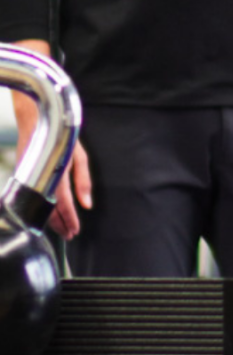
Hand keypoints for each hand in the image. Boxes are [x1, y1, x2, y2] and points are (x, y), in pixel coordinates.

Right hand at [15, 101, 90, 240]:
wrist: (36, 119)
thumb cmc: (62, 135)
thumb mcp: (79, 156)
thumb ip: (83, 181)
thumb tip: (87, 204)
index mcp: (57, 173)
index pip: (63, 204)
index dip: (70, 219)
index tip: (76, 231)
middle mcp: (40, 178)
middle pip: (49, 210)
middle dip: (60, 225)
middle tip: (69, 235)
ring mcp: (29, 177)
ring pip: (39, 205)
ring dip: (50, 219)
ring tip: (61, 229)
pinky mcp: (22, 175)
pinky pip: (32, 196)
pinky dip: (40, 207)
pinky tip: (46, 213)